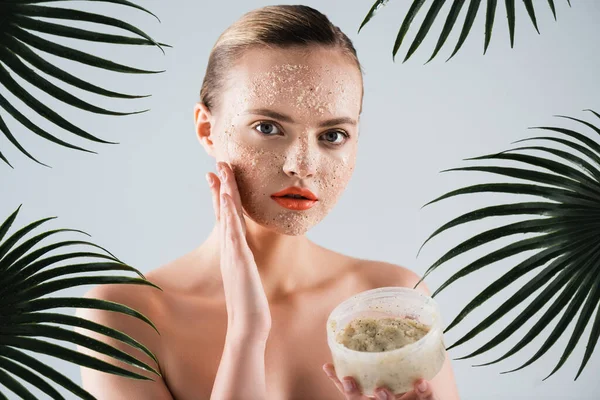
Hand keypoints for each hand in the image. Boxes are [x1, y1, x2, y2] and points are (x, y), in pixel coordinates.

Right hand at [207, 161, 271, 339]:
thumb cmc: (249, 303)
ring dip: (225, 192)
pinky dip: (229, 213)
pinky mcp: (239, 259)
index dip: (221, 196)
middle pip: (223, 210)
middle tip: (218, 163)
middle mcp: (229, 248)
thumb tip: (246, 255)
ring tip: (222, 170)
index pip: (225, 217)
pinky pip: (233, 231)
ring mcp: (232, 252)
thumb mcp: (248, 276)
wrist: (248, 323)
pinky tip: (229, 198)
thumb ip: (246, 263)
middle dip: (221, 186)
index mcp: (232, 250)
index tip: (217, 177)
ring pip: (227, 215)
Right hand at [322, 363, 438, 399]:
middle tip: (349, 380)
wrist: (426, 393)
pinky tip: (423, 382)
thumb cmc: (406, 378)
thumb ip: (383, 353)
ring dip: (384, 398)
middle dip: (353, 392)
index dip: (337, 379)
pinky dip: (422, 391)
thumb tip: (382, 321)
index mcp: (372, 390)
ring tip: (382, 389)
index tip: (326, 365)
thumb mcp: (391, 366)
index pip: (350, 388)